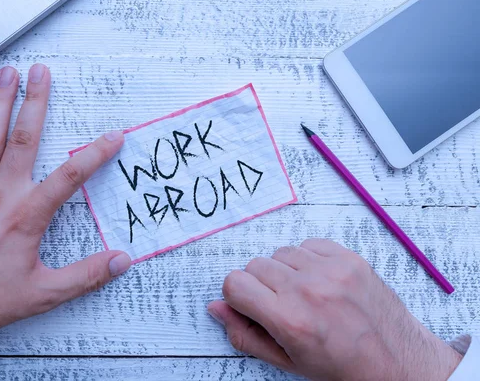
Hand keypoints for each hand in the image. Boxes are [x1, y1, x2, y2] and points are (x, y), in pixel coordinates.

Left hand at [0, 64, 129, 343]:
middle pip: (23, 139)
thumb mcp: (44, 294)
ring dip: (0, 102)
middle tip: (43, 73)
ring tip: (9, 74)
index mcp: (25, 217)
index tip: (113, 137)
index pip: (69, 177)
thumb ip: (87, 275)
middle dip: (36, 102)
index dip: (95, 154)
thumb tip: (120, 261)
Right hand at [208, 239, 461, 380]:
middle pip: (255, 266)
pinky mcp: (349, 259)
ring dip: (284, 272)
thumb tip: (217, 308)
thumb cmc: (342, 367)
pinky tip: (319, 281)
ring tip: (305, 295)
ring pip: (280, 253)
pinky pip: (308, 244)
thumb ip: (245, 335)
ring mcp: (331, 271)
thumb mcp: (287, 362)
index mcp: (290, 320)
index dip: (238, 297)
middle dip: (261, 286)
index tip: (252, 306)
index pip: (235, 283)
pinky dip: (307, 260)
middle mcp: (308, 291)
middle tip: (282, 306)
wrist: (396, 362)